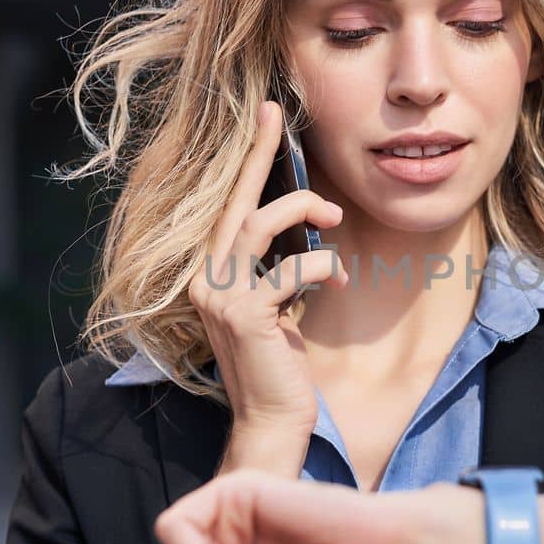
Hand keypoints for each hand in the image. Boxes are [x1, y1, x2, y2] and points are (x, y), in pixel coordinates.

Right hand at [187, 99, 347, 436]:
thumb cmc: (278, 369)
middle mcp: (205, 280)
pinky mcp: (246, 316)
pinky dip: (321, 267)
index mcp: (211, 274)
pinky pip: (291, 271)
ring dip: (302, 211)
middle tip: (280, 120)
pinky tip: (338, 279)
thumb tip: (311, 232)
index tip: (266, 118)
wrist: (271, 425)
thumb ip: (277, 271)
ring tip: (335, 217)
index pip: (228, 207)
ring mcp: (221, 297)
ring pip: (258, 226)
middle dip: (260, 156)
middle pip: (235, 203)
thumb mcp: (276, 309)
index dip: (247, 161)